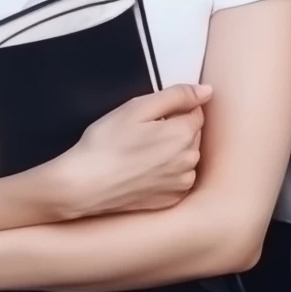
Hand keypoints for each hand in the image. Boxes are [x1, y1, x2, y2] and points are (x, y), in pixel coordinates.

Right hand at [55, 83, 212, 217]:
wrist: (83, 186)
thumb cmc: (106, 143)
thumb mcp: (138, 107)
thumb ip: (177, 95)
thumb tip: (207, 91)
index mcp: (184, 134)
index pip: (195, 111)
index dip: (172, 109)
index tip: (150, 116)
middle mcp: (189, 161)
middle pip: (192, 133)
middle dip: (174, 128)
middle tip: (141, 133)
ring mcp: (181, 184)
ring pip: (186, 156)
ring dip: (172, 150)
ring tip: (140, 153)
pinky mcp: (170, 200)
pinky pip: (178, 178)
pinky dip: (167, 172)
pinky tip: (143, 170)